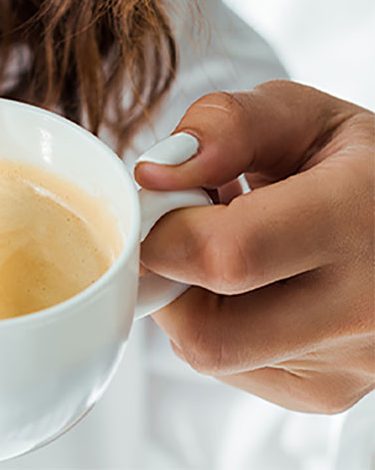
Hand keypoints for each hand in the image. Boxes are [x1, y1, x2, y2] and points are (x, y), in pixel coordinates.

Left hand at [135, 80, 374, 413]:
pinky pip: (230, 365)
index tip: (156, 204)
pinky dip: (217, 322)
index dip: (164, 230)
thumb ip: (226, 126)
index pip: (226, 255)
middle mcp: (364, 308)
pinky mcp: (325, 389)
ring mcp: (348, 363)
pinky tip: (254, 285)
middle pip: (205, 330)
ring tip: (230, 251)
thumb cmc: (356, 166)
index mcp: (362, 219)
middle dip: (169, 275)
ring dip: (189, 298)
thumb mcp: (302, 118)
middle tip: (187, 230)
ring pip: (209, 351)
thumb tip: (153, 174)